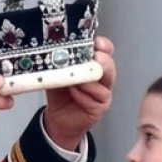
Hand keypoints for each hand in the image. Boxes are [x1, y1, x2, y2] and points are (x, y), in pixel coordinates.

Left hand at [44, 36, 116, 150]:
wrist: (58, 118)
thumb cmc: (60, 93)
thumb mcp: (56, 73)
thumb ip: (58, 63)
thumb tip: (52, 51)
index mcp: (92, 63)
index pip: (105, 50)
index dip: (103, 45)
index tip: (97, 42)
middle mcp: (101, 76)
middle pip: (109, 64)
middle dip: (102, 60)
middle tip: (94, 57)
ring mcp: (103, 91)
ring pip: (106, 80)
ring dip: (90, 77)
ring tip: (77, 78)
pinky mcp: (100, 106)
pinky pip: (96, 97)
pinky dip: (84, 93)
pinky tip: (73, 91)